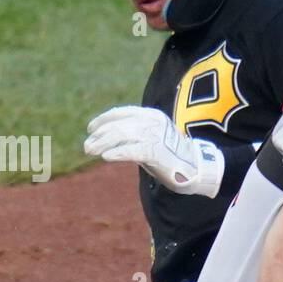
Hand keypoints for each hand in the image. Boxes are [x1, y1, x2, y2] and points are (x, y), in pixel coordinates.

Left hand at [83, 105, 224, 196]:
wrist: (195, 168)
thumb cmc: (170, 156)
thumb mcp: (150, 138)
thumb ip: (133, 135)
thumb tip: (105, 139)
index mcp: (151, 115)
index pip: (121, 113)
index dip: (103, 120)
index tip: (90, 129)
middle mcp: (152, 122)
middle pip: (118, 125)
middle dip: (99, 135)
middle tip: (87, 146)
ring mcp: (155, 136)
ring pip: (121, 136)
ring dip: (102, 143)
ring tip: (91, 151)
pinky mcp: (157, 152)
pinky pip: (132, 151)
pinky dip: (117, 153)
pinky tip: (106, 157)